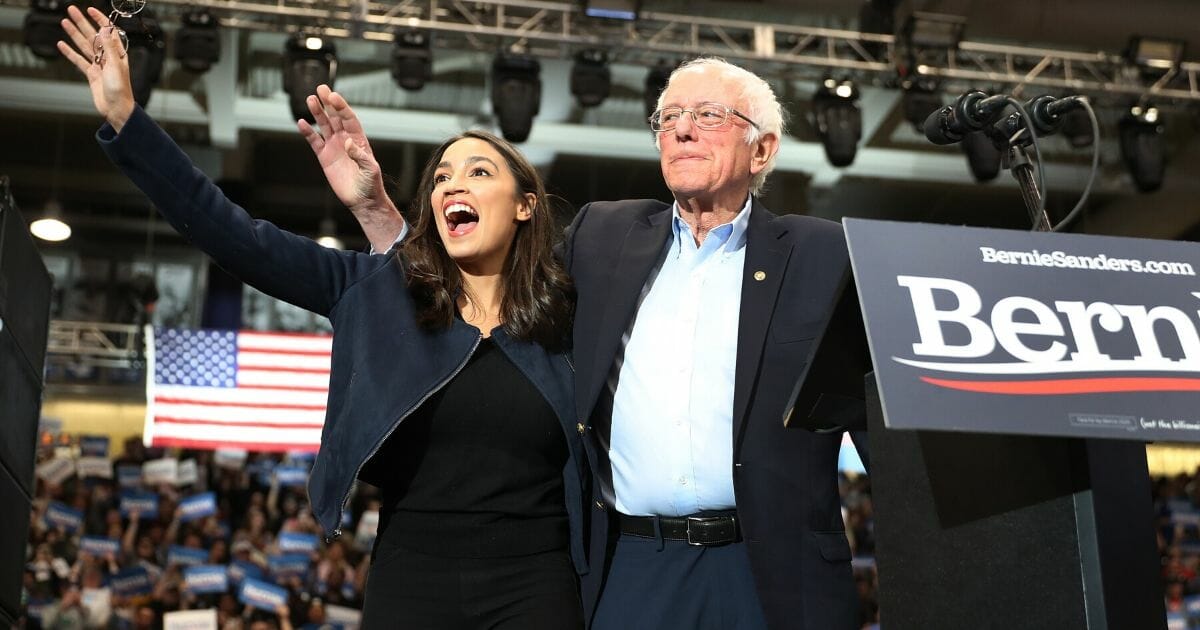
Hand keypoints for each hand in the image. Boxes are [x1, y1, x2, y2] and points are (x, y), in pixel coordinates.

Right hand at [56, 5, 135, 131]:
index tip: (90, 10)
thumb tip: (105, 29)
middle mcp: (107, 58)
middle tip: (71, 10)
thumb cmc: (121, 90)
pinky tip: (62, 44)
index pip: (108, 32)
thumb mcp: (115, 66)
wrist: (116, 109)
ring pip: (84, 46)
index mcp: (117, 54)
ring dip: (74, 34)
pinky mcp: (91, 74)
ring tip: (64, 22)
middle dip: (82, 22)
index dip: (100, 20)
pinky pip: (79, 60)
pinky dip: (70, 52)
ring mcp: (99, 65)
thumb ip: (108, 47)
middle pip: (92, 36)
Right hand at [298, 85, 394, 215]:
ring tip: (310, 99)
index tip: (333, 96)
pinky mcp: (324, 157)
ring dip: (317, 113)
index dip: (341, 107)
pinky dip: (308, 132)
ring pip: (324, 125)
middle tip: (321, 88)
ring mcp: (334, 147)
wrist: (362, 200)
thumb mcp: (370, 169)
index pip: (349, 118)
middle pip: (335, 117)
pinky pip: (314, 141)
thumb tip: (348, 142)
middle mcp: (346, 139)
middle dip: (328, 103)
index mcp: (359, 139)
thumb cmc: (371, 184)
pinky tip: (302, 123)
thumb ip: (360, 155)